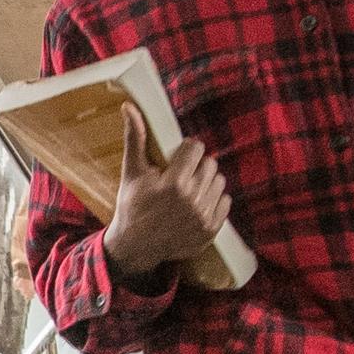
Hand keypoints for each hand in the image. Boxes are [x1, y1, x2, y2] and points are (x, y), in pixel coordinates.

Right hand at [102, 120, 229, 285]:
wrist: (136, 245)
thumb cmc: (132, 205)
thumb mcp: (131, 171)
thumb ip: (135, 138)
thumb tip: (129, 107)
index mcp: (174, 182)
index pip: (196, 148)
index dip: (185, 150)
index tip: (176, 158)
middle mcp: (192, 199)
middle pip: (210, 163)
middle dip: (196, 165)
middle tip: (182, 174)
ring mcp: (204, 216)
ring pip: (219, 181)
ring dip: (206, 181)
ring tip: (189, 189)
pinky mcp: (211, 229)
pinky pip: (225, 202)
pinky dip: (213, 200)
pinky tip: (196, 203)